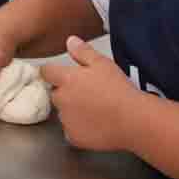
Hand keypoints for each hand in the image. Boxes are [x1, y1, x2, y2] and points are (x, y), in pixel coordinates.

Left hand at [39, 36, 141, 151]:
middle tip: (87, 93)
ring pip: (63, 113)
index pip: (46, 72)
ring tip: (94, 110)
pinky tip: (95, 125)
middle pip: (55, 93)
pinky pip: (71, 131)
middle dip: (66, 92)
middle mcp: (61, 99)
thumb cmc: (118, 89)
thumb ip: (83, 52)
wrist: (132, 120)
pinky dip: (79, 129)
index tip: (60, 74)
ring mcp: (66, 120)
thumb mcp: (103, 64)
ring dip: (72, 110)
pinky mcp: (74, 137)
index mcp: (66, 79)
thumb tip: (69, 41)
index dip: (52, 72)